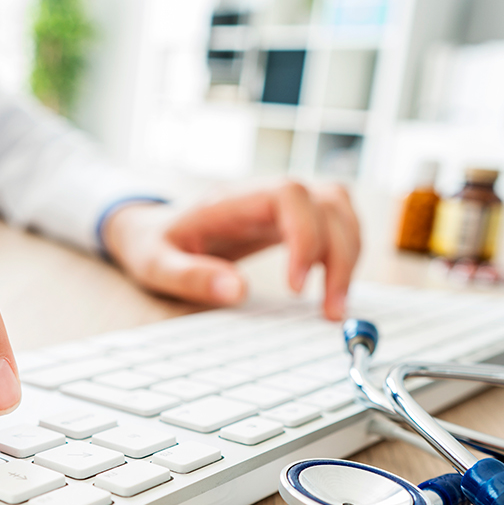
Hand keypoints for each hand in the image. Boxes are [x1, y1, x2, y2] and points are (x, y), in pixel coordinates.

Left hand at [102, 181, 359, 319]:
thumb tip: (235, 291)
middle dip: (338, 255)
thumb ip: (190, 276)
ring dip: (349, 256)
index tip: (295, 286)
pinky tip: (332, 290)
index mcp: (230, 200)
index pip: (288, 195)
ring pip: (340, 209)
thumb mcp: (156, 265)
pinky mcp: (292, 221)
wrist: (155, 231)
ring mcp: (281, 206)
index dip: (304, 234)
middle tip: (328, 309)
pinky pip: (336, 224)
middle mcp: (263, 195)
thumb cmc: (155, 245)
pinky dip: (345, 254)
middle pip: (326, 201)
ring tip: (333, 307)